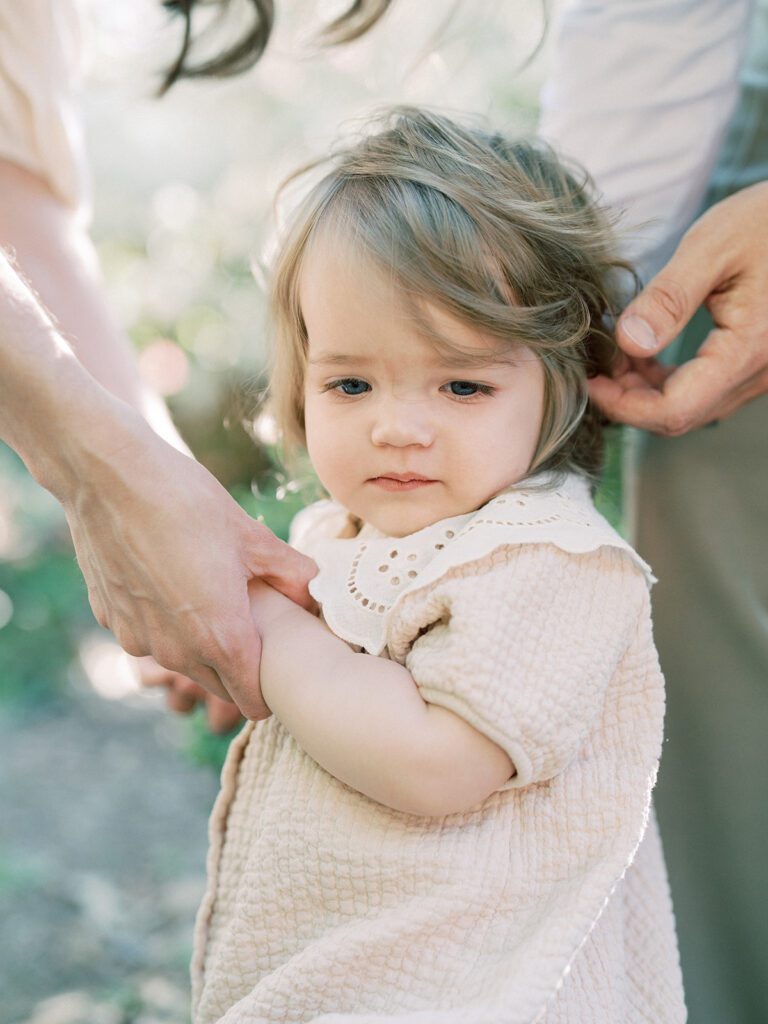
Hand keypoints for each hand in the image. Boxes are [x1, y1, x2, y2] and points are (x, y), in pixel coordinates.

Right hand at [62, 406, 316, 720]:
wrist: (107, 474)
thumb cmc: (187, 502)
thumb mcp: (253, 537)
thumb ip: (293, 575)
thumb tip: (317, 595)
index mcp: (220, 638)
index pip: (253, 702)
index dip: (270, 689)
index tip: (280, 664)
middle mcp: (176, 652)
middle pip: (219, 685)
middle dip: (238, 667)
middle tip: (254, 625)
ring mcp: (138, 639)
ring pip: (181, 661)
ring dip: (198, 643)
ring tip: (211, 593)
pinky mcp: (111, 620)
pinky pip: (149, 635)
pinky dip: (163, 622)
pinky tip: (170, 578)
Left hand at [589, 182, 767, 434]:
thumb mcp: (713, 246)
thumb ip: (669, 297)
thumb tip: (628, 341)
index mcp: (748, 350)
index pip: (675, 410)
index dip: (623, 405)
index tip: (590, 380)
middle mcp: (760, 373)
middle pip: (680, 415)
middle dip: (629, 398)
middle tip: (597, 363)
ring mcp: (760, 373)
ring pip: (691, 406)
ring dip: (646, 390)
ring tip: (615, 352)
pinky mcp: (755, 364)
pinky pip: (705, 389)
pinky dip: (667, 379)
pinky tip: (644, 352)